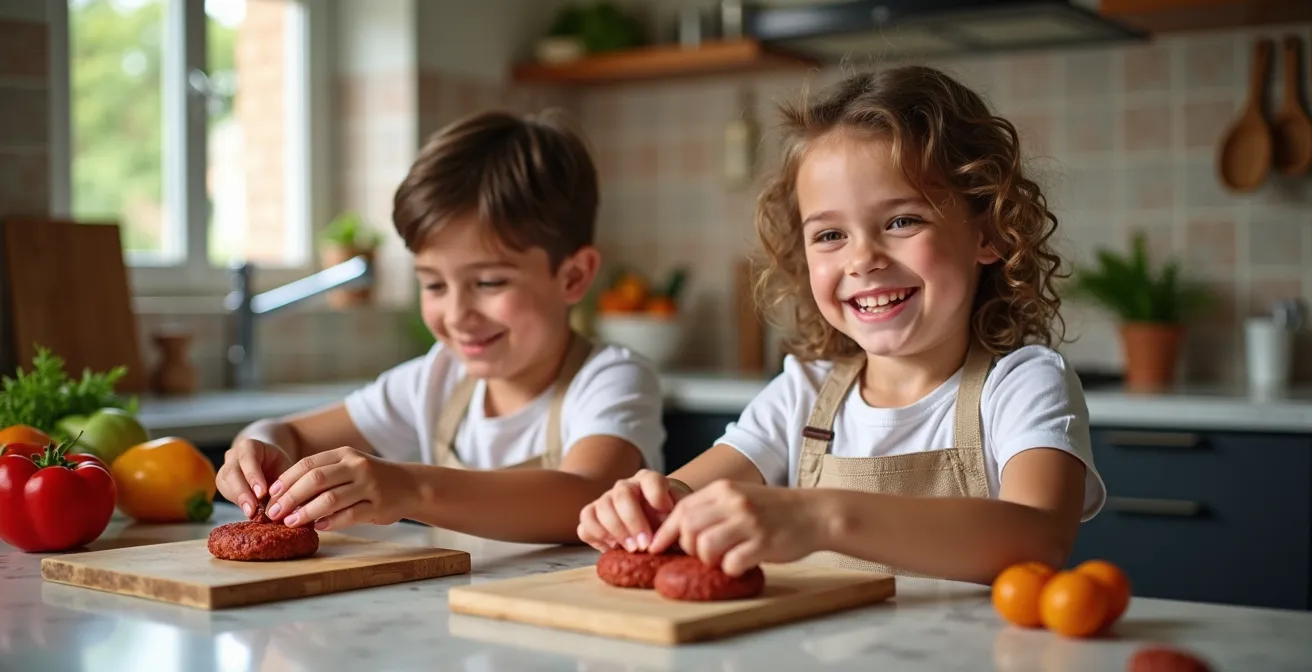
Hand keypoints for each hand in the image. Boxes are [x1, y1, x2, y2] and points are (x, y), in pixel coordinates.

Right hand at [216, 438, 292, 518]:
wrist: (266, 461)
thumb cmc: (277, 464)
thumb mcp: (284, 468)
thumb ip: (282, 483)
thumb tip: (281, 506)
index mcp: (250, 446)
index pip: (248, 458)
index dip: (253, 476)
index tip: (261, 493)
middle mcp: (233, 455)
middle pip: (232, 472)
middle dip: (242, 492)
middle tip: (252, 509)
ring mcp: (225, 468)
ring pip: (225, 483)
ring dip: (238, 499)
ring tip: (250, 513)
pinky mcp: (223, 482)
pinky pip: (225, 492)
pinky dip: (237, 502)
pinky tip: (248, 511)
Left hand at [264, 447, 417, 530]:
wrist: (411, 485)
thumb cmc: (373, 478)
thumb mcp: (350, 467)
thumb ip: (324, 475)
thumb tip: (287, 495)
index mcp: (345, 454)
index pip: (308, 464)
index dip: (287, 479)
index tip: (271, 494)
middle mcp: (357, 466)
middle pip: (315, 480)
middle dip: (290, 497)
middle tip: (274, 512)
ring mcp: (369, 486)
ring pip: (330, 499)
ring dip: (306, 512)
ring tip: (291, 522)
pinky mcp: (378, 506)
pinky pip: (349, 515)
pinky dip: (330, 522)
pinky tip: (318, 527)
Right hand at [577, 469, 684, 552]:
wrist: (649, 525)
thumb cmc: (666, 521)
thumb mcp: (678, 517)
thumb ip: (679, 520)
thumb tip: (678, 533)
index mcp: (649, 481)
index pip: (651, 480)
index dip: (657, 494)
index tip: (665, 512)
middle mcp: (625, 486)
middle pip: (622, 495)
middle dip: (633, 521)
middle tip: (644, 545)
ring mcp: (605, 500)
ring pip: (601, 507)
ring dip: (616, 531)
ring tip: (631, 550)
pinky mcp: (591, 515)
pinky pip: (585, 520)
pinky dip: (596, 535)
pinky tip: (612, 548)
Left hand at [648, 480, 826, 576]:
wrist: (815, 513)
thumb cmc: (774, 509)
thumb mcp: (740, 496)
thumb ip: (713, 507)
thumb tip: (679, 528)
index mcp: (723, 489)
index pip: (681, 509)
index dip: (665, 531)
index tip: (656, 547)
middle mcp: (733, 502)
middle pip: (688, 528)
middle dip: (686, 547)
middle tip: (700, 555)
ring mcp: (749, 522)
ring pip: (705, 546)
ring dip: (707, 560)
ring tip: (722, 559)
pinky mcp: (763, 543)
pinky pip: (731, 563)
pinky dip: (730, 569)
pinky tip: (740, 565)